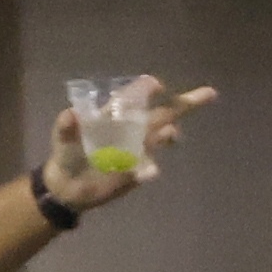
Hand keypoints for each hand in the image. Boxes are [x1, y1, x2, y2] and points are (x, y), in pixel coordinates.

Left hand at [46, 76, 211, 204]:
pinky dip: (150, 169)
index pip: (136, 96)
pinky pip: (149, 168)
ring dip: (170, 134)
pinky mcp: (137, 171)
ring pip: (162, 137)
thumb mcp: (62, 137)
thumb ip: (65, 126)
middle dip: (186, 103)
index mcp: (115, 114)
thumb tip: (70, 115)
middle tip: (210, 93)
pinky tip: (148, 171)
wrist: (69, 186)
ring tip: (173, 135)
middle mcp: (132, 128)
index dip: (148, 88)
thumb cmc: (67, 154)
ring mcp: (138, 149)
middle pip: (163, 112)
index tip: (156, 86)